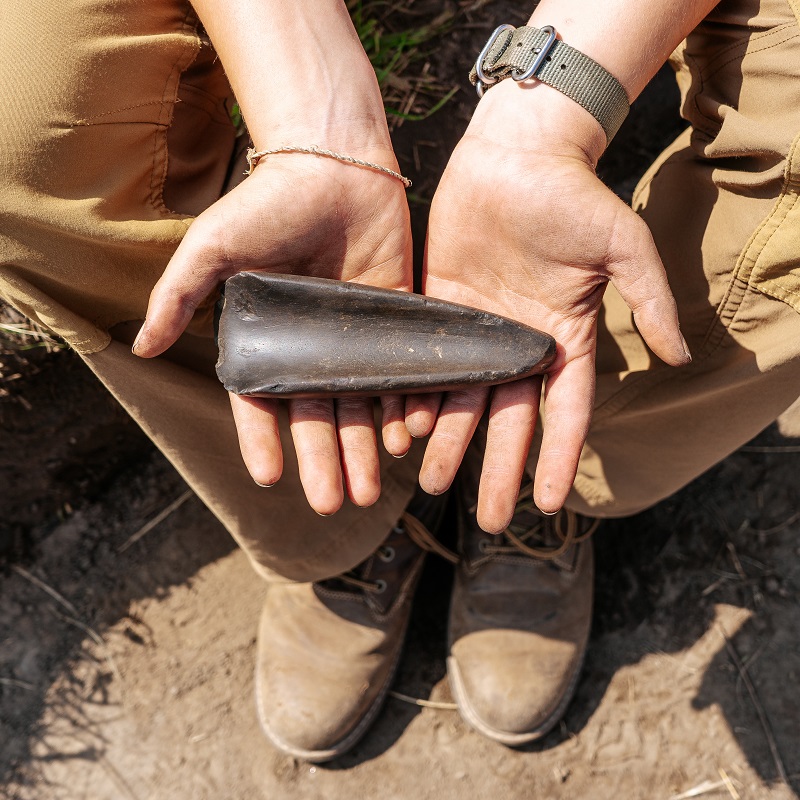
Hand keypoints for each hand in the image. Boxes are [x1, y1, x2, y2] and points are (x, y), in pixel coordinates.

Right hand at [133, 150, 413, 513]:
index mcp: (266, 339)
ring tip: (369, 490)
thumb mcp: (212, 249)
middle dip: (324, 460)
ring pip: (359, 405)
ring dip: (365, 449)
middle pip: (316, 416)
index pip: (260, 403)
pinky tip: (404, 437)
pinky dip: (402, 406)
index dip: (262, 440)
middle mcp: (309, 348)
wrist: (333, 167)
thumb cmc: (266, 204)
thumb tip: (141, 348)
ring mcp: (352, 339)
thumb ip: (179, 297)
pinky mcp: (393, 322)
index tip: (267, 477)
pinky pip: (398, 373)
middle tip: (332, 503)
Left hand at [410, 81, 689, 531]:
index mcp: (565, 337)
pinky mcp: (439, 305)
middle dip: (497, 469)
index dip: (556, 458)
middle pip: (508, 419)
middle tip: (486, 520)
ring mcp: (477, 327)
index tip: (547, 504)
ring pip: (461, 398)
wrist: (517, 151)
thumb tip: (679, 354)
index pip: (564, 412)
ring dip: (449, 442)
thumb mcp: (624, 247)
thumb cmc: (575, 194)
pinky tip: (402, 428)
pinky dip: (415, 394)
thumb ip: (649, 300)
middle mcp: (519, 342)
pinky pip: (426, 360)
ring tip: (432, 483)